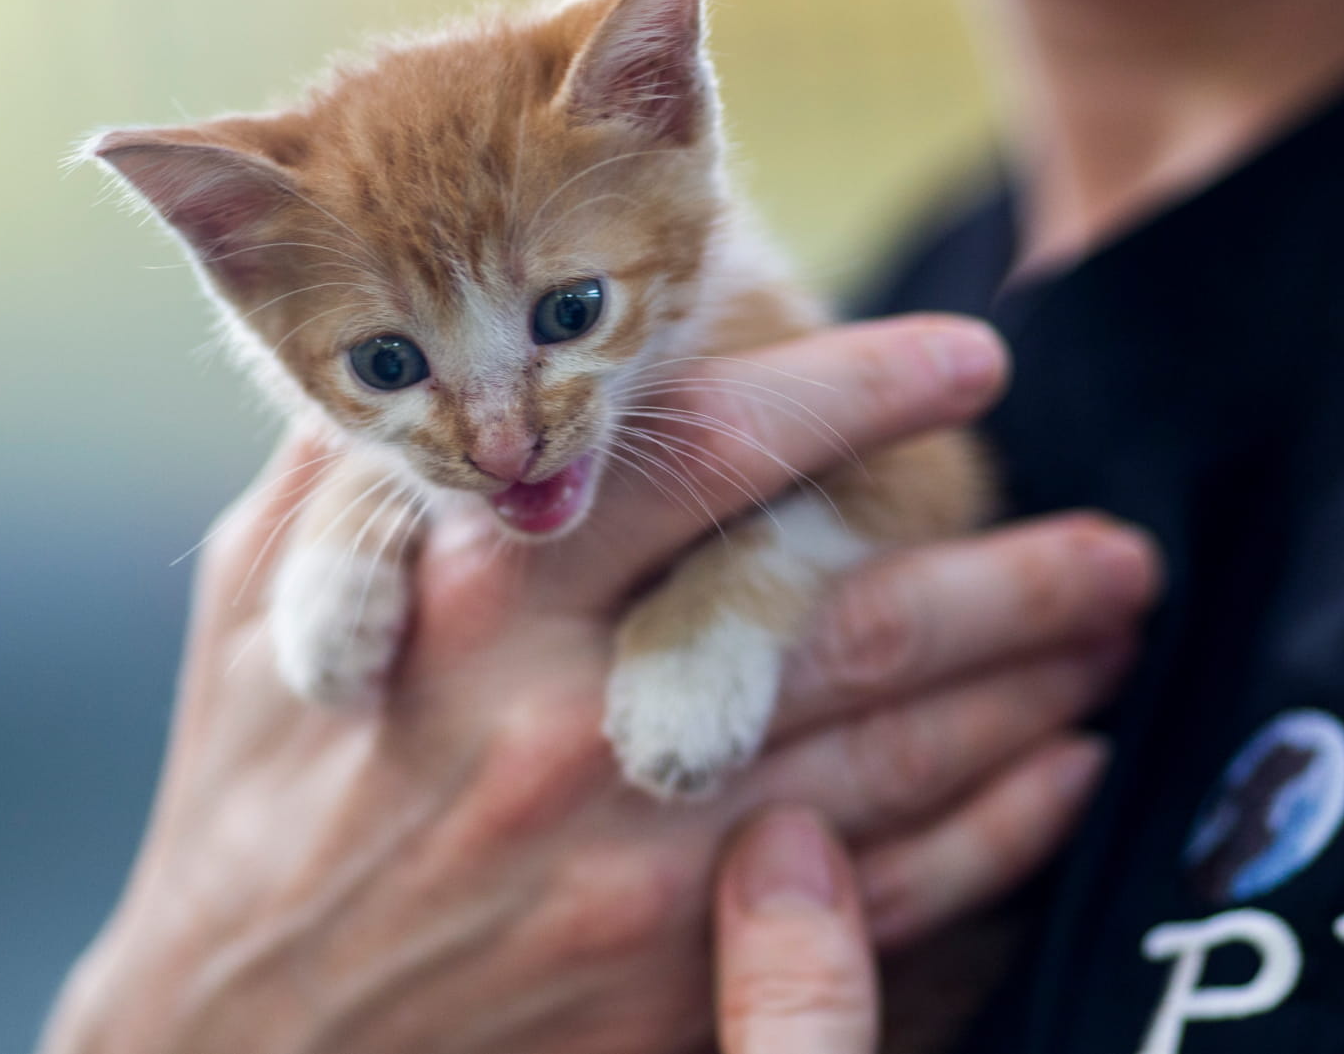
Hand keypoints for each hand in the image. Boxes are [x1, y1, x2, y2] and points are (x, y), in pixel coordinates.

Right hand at [37, 316, 1158, 1053]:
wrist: (229, 1044)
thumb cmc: (248, 805)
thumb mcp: (264, 604)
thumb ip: (374, 467)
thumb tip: (473, 357)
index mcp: (473, 597)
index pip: (709, 449)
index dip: (860, 391)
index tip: (964, 361)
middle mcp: (573, 724)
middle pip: (856, 618)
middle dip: (1012, 570)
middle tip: (1113, 540)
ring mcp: (637, 872)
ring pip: (899, 755)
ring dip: (1026, 686)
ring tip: (1104, 636)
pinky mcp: (671, 990)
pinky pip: (885, 907)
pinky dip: (993, 838)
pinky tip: (1054, 780)